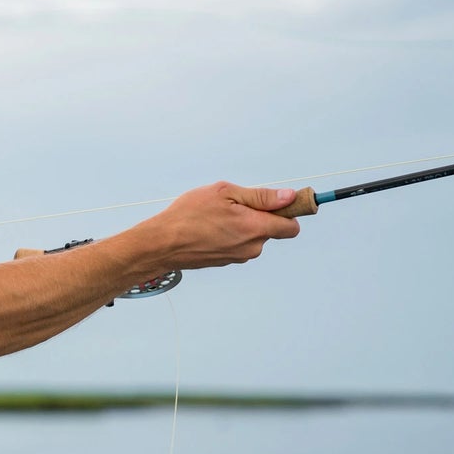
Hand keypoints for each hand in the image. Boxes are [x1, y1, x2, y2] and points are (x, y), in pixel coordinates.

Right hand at [151, 182, 302, 270]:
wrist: (161, 244)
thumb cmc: (188, 215)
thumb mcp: (224, 192)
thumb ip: (260, 196)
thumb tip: (288, 197)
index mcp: (255, 227)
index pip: (292, 226)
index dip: (290, 212)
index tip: (283, 203)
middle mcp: (251, 246)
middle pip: (271, 230)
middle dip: (260, 216)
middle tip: (234, 204)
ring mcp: (239, 256)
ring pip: (253, 237)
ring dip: (243, 225)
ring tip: (216, 216)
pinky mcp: (226, 261)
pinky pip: (238, 244)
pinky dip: (230, 235)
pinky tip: (209, 228)